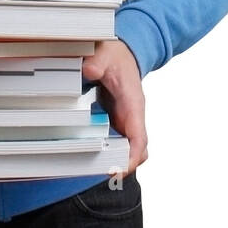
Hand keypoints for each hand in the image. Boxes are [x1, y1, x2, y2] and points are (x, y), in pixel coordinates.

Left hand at [82, 40, 147, 174]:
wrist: (122, 53)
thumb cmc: (117, 56)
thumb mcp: (105, 54)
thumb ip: (97, 63)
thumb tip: (88, 70)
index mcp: (133, 103)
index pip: (139, 136)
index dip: (132, 156)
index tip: (121, 168)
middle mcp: (132, 115)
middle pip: (136, 149)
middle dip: (123, 164)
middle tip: (103, 174)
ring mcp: (125, 120)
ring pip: (128, 148)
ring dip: (115, 160)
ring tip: (93, 170)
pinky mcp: (116, 121)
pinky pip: (117, 141)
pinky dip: (107, 151)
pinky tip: (88, 155)